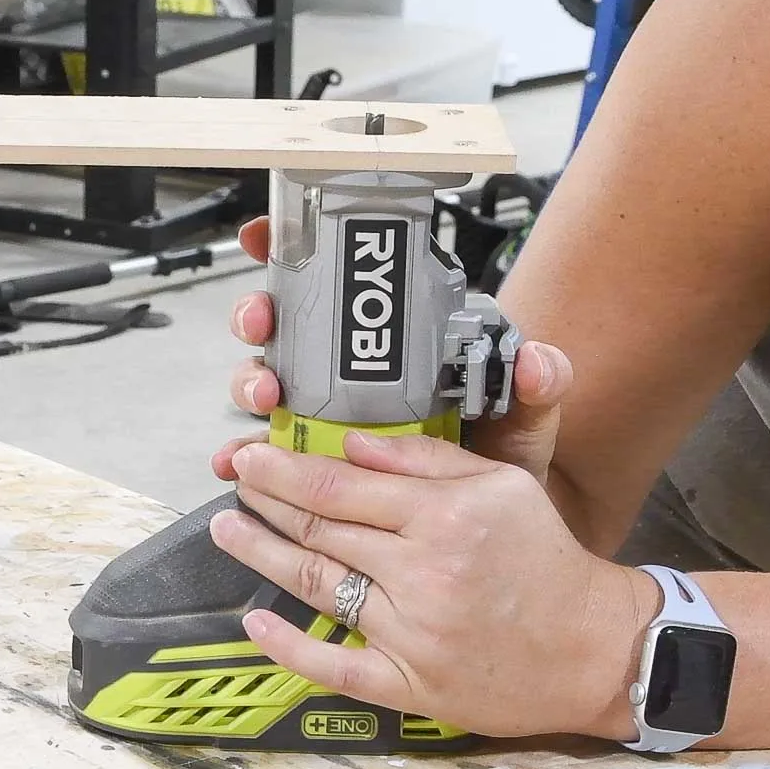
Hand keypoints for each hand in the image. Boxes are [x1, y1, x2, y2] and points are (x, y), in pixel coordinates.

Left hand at [208, 431, 658, 738]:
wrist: (591, 644)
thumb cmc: (546, 557)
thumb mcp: (502, 484)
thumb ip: (427, 459)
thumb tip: (353, 445)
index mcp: (444, 516)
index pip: (341, 487)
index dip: (286, 469)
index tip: (251, 455)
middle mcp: (422, 572)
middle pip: (321, 531)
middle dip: (267, 501)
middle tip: (233, 481)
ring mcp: (411, 633)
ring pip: (319, 587)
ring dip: (264, 555)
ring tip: (228, 529)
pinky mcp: (409, 684)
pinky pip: (335, 665)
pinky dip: (290, 645)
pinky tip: (256, 622)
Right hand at [216, 218, 574, 482]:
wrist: (490, 533)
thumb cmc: (503, 460)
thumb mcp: (525, 417)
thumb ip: (537, 385)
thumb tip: (537, 360)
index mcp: (398, 341)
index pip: (341, 281)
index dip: (296, 250)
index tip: (269, 236)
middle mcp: (353, 369)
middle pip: (288, 323)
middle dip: (261, 313)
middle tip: (264, 324)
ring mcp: (327, 413)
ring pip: (267, 378)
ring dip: (251, 377)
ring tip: (265, 393)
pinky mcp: (313, 464)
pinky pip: (267, 451)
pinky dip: (241, 451)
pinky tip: (232, 459)